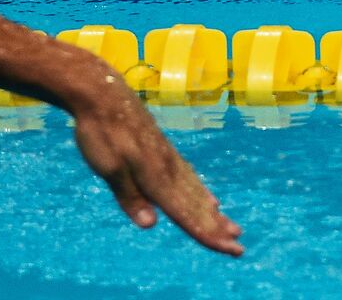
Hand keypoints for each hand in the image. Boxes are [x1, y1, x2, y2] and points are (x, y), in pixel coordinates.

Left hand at [69, 71, 243, 255]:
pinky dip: (202, 194)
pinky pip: (190, 179)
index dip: (208, 234)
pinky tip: (210, 199)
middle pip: (197, 206)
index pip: (186, 213)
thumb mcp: (108, 167)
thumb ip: (130, 196)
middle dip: (217, 228)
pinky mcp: (164, 152)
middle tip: (239, 248)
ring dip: (213, 214)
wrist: (104, 93)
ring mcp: (168, 159)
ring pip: (196, 193)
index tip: (231, 249)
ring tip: (231, 227)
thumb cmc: (102, 131)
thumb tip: (151, 225)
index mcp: (156, 176)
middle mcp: (169, 169)